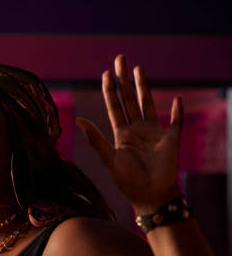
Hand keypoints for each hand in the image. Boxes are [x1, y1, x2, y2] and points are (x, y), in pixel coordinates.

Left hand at [76, 55, 182, 213]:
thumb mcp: (109, 159)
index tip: (105, 72)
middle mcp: (136, 130)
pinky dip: (176, 111)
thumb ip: (96, 139)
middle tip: (120, 59)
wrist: (150, 196)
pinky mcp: (170, 140)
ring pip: (148, 104)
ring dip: (144, 87)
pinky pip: (174, 122)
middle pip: (129, 99)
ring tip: (139, 69)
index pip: (114, 106)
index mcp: (121, 134)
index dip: (110, 90)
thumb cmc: (128, 181)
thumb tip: (78, 120)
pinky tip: (176, 99)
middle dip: (124, 80)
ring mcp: (154, 133)